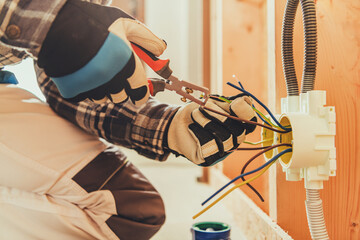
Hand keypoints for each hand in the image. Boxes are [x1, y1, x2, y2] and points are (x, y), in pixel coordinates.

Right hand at [38, 0, 165, 105]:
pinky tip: (82, 74)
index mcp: (126, 64)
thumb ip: (146, 39)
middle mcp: (110, 79)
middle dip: (121, 89)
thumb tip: (162, 51)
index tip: (140, 96)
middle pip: (121, 97)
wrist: (55, 24)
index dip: (141, 95)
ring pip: (103, 98)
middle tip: (115, 77)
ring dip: (103, 89)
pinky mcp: (72, 91)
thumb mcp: (124, 23)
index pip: (140, 91)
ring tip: (95, 70)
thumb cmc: (93, 22)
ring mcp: (90, 87)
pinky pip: (84, 97)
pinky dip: (85, 88)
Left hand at [166, 94, 256, 165]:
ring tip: (196, 114)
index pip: (251, 123)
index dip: (247, 113)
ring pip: (225, 138)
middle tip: (205, 105)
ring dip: (208, 122)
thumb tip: (246, 100)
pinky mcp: (208, 159)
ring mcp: (222, 152)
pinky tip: (192, 128)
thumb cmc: (196, 112)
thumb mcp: (213, 103)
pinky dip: (199, 132)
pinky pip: (210, 145)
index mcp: (237, 126)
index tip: (235, 103)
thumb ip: (229, 102)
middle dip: (221, 115)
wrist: (175, 123)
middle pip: (239, 131)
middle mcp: (233, 141)